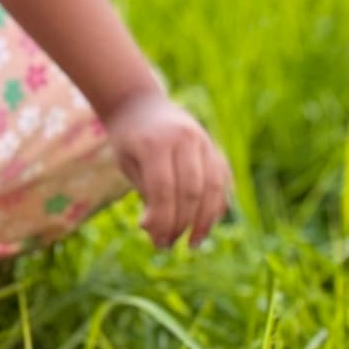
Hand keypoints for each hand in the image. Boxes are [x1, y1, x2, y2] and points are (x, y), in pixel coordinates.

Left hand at [102, 92, 230, 248]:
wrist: (142, 104)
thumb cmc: (129, 140)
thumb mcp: (127, 164)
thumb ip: (146, 194)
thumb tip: (157, 232)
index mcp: (156, 142)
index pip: (163, 188)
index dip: (162, 219)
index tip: (156, 241)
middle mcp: (184, 138)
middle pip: (191, 190)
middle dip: (181, 223)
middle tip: (168, 244)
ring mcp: (204, 141)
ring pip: (212, 187)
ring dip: (204, 220)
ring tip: (191, 243)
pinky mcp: (214, 147)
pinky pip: (222, 181)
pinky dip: (216, 205)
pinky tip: (204, 225)